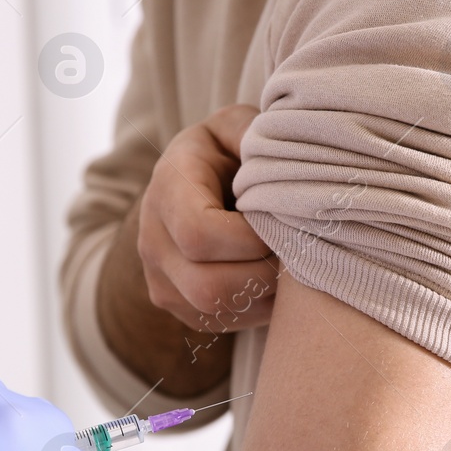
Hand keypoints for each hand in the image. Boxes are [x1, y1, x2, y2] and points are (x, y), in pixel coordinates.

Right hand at [138, 104, 277, 333]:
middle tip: (297, 251)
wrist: (189, 188)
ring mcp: (162, 282)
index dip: (250, 238)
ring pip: (216, 311)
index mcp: (166, 191)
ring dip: (264, 295)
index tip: (280, 221)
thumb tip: (273, 153)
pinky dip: (257, 307)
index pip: (199, 234)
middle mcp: (153, 242)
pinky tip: (275, 279)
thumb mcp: (234, 127)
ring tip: (291, 264)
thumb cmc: (221, 154)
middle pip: (208, 286)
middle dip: (264, 274)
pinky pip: (222, 322)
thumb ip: (251, 133)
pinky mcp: (180, 308)